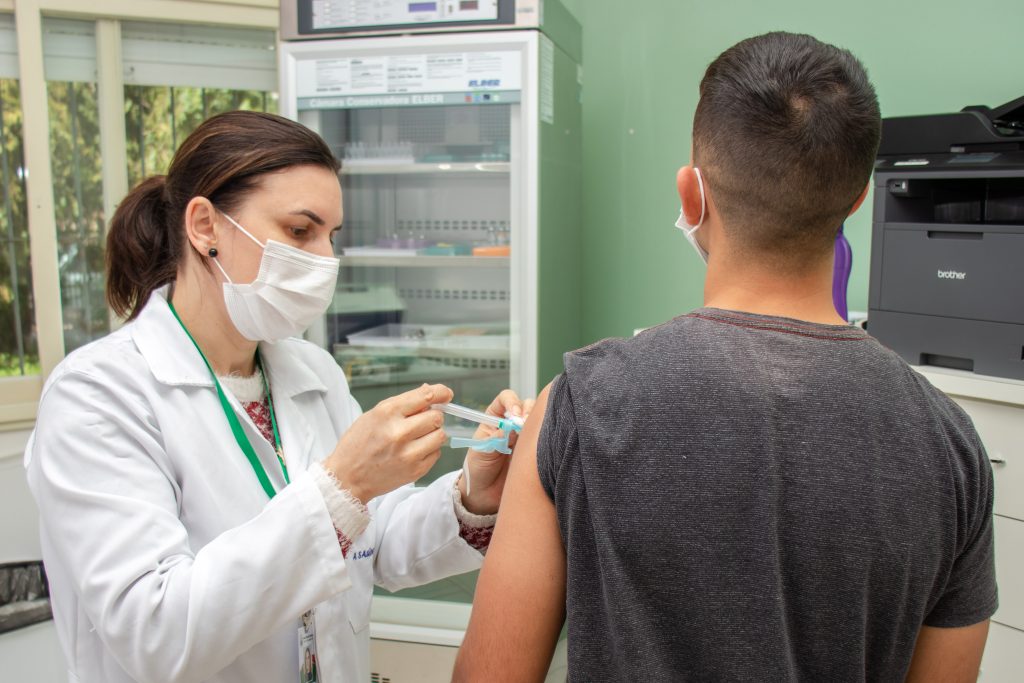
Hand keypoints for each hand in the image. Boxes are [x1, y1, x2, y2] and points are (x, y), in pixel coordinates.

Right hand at [325, 383, 453, 503]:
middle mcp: (399, 432)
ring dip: (433, 434)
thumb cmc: (358, 444)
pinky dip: (429, 450)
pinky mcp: (415, 471)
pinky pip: (436, 453)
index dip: (441, 393)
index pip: (426, 396)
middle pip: (436, 417)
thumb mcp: (374, 415)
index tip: (446, 394)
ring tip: (418, 437)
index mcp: (387, 413)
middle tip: (422, 422)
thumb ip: (402, 404)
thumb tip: (428, 391)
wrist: (347, 478)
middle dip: (432, 417)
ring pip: (440, 435)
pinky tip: (414, 451)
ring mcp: (408, 453)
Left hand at [457, 389, 535, 514]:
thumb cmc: (478, 469)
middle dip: (529, 411)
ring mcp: (526, 436)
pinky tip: (543, 446)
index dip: (512, 401)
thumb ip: (495, 438)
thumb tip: (509, 427)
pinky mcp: (535, 450)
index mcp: (495, 417)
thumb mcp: (481, 451)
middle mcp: (512, 423)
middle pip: (527, 405)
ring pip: (540, 419)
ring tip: (535, 437)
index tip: (514, 414)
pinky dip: (547, 438)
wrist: (485, 495)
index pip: (506, 398)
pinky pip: (545, 438)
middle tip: (526, 425)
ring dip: (540, 423)